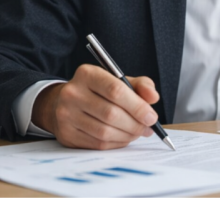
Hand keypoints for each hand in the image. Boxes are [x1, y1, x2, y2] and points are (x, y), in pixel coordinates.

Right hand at [32, 64, 159, 149]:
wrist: (65, 102)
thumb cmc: (98, 91)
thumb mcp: (118, 81)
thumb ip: (140, 85)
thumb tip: (153, 97)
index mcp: (87, 74)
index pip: (115, 90)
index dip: (137, 106)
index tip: (151, 116)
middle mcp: (72, 93)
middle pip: (111, 114)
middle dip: (135, 124)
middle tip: (147, 128)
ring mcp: (66, 115)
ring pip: (105, 132)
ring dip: (127, 135)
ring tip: (137, 132)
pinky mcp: (66, 134)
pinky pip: (97, 144)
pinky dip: (116, 143)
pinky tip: (123, 137)